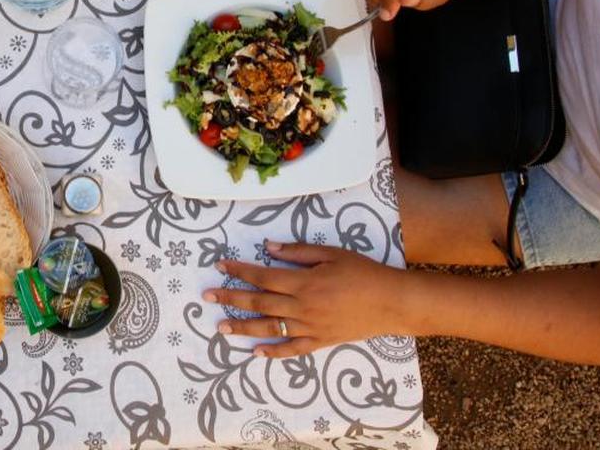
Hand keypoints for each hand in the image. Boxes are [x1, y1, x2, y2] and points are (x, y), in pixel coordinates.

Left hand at [202, 240, 407, 357]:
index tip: (219, 267)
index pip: (262, 276)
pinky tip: (255, 352)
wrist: (392, 302)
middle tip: (207, 296)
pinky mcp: (320, 341)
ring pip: (269, 328)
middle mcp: (302, 306)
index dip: (239, 271)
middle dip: (230, 298)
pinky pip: (292, 349)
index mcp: (303, 282)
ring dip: (243, 327)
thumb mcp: (331, 253)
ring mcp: (310, 326)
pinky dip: (273, 352)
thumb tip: (267, 247)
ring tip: (220, 327)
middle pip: (259, 302)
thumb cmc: (362, 272)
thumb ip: (297, 252)